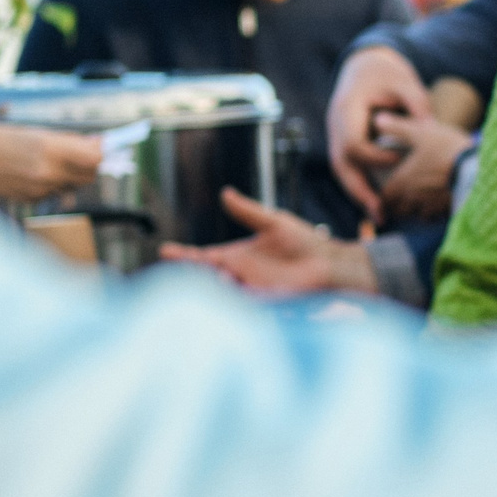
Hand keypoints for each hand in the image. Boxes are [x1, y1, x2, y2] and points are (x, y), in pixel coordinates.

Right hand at [0, 123, 101, 200]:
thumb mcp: (35, 132)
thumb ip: (69, 141)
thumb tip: (99, 145)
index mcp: (49, 149)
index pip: (95, 158)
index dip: (105, 152)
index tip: (109, 144)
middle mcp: (47, 172)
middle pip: (90, 174)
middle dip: (94, 163)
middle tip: (88, 149)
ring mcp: (40, 189)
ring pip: (75, 184)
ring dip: (76, 174)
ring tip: (60, 159)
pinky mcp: (32, 200)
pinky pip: (57, 193)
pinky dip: (58, 183)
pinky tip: (43, 171)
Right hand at [160, 187, 375, 295]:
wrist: (331, 263)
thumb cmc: (306, 244)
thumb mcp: (273, 222)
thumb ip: (248, 211)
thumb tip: (226, 193)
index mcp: (237, 258)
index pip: (203, 258)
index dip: (184, 256)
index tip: (164, 251)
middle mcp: (239, 276)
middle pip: (205, 278)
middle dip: (187, 274)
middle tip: (173, 266)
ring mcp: (251, 290)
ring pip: (219, 293)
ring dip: (206, 287)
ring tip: (193, 279)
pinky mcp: (266, 301)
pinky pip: (241, 303)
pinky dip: (229, 299)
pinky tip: (220, 290)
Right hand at [326, 46, 430, 222]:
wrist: (366, 65)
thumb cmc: (387, 72)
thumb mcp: (405, 82)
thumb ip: (418, 105)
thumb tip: (430, 132)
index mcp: (346, 108)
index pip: (353, 144)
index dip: (375, 157)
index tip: (401, 159)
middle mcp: (335, 124)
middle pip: (340, 165)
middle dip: (360, 191)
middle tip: (381, 214)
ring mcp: (336, 135)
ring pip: (341, 171)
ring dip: (359, 195)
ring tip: (381, 218)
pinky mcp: (343, 143)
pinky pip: (348, 169)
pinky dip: (361, 186)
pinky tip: (378, 204)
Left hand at [370, 110, 473, 222]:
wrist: (477, 169)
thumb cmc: (446, 150)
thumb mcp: (421, 133)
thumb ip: (398, 128)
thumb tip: (378, 119)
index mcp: (402, 182)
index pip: (384, 197)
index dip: (385, 195)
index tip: (388, 191)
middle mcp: (412, 200)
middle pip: (399, 210)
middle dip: (399, 205)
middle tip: (404, 196)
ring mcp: (431, 208)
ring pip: (418, 215)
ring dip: (417, 210)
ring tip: (423, 199)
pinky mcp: (447, 212)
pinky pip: (436, 217)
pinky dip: (435, 213)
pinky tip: (440, 203)